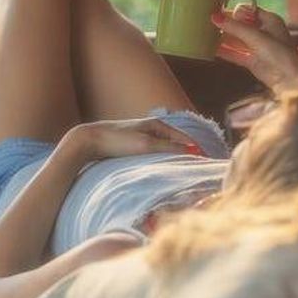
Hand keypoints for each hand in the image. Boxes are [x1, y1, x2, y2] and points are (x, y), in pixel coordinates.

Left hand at [65, 118, 201, 160]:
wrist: (89, 141)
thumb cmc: (117, 141)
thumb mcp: (146, 145)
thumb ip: (169, 147)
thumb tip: (193, 150)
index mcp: (156, 124)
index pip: (184, 138)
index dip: (196, 150)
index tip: (208, 163)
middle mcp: (151, 128)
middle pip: (176, 143)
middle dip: (188, 154)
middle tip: (200, 169)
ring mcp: (142, 137)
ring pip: (165, 149)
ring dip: (176, 159)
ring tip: (186, 172)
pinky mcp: (133, 146)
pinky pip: (155, 153)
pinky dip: (164, 160)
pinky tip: (164, 171)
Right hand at [211, 5, 297, 93]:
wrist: (289, 82)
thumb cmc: (279, 55)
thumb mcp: (256, 37)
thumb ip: (235, 27)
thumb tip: (215, 16)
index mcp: (270, 20)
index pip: (248, 9)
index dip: (233, 9)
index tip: (216, 9)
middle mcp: (264, 32)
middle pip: (241, 24)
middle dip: (226, 24)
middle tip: (208, 21)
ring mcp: (258, 47)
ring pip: (237, 39)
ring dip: (223, 37)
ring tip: (206, 34)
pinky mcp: (253, 61)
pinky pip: (236, 53)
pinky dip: (225, 51)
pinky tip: (211, 49)